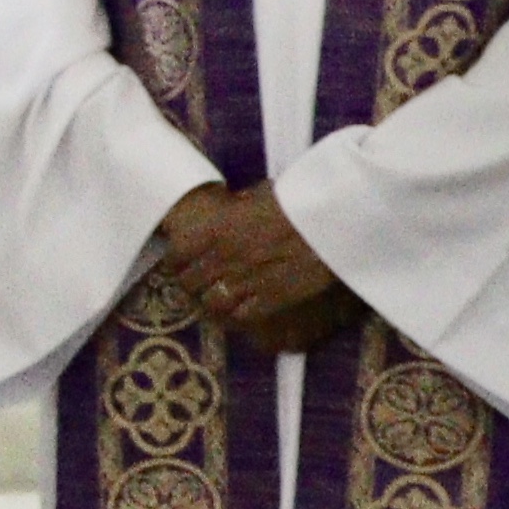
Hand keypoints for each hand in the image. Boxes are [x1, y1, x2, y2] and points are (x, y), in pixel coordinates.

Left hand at [153, 184, 355, 350]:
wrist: (333, 219)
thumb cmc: (299, 199)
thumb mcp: (261, 193)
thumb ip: (240, 206)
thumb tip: (234, 206)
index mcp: (218, 228)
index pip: (178, 253)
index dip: (176, 260)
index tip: (179, 262)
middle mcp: (226, 257)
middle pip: (190, 282)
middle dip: (190, 284)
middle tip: (196, 284)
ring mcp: (247, 280)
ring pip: (211, 302)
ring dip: (210, 302)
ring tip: (214, 300)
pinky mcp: (271, 298)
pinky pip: (241, 315)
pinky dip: (236, 315)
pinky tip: (238, 310)